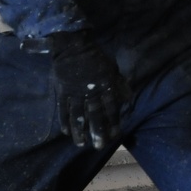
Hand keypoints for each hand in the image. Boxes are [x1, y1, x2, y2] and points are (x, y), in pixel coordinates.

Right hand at [49, 32, 129, 148]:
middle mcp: (91, 92)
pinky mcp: (62, 91)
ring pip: (78, 115)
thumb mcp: (112, 68)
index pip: (111, 108)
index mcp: (105, 85)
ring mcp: (75, 92)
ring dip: (79, 131)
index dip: (113, 122)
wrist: (73, 44)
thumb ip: (118, 84)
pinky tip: (67, 132)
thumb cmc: (95, 56)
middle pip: (94, 115)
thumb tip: (128, 99)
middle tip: (99, 146)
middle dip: (97, 131)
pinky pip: (63, 109)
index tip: (114, 135)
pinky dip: (65, 121)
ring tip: (81, 143)